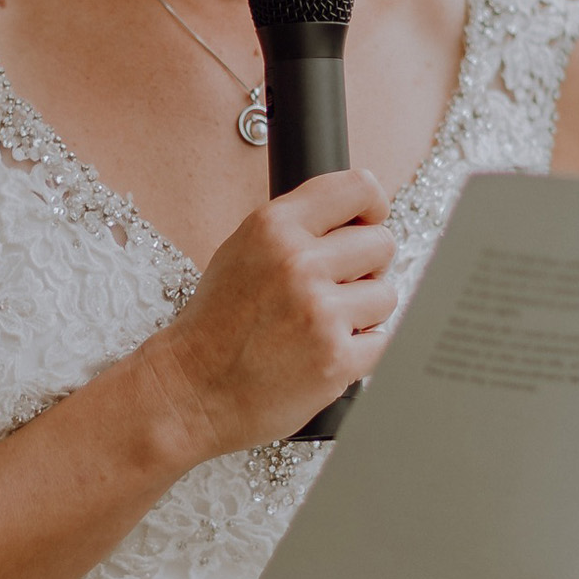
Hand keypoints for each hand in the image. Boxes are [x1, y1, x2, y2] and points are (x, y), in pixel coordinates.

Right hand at [143, 170, 395, 459]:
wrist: (192, 389)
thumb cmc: (218, 324)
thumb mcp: (242, 250)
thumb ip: (297, 227)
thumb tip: (361, 217)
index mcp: (274, 227)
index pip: (358, 188)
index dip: (372, 208)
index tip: (368, 224)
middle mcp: (298, 263)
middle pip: (382, 244)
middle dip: (366, 268)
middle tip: (335, 290)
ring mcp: (320, 313)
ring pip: (386, 295)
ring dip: (363, 313)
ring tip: (321, 326)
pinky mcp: (336, 359)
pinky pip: (381, 341)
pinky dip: (359, 351)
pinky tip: (322, 353)